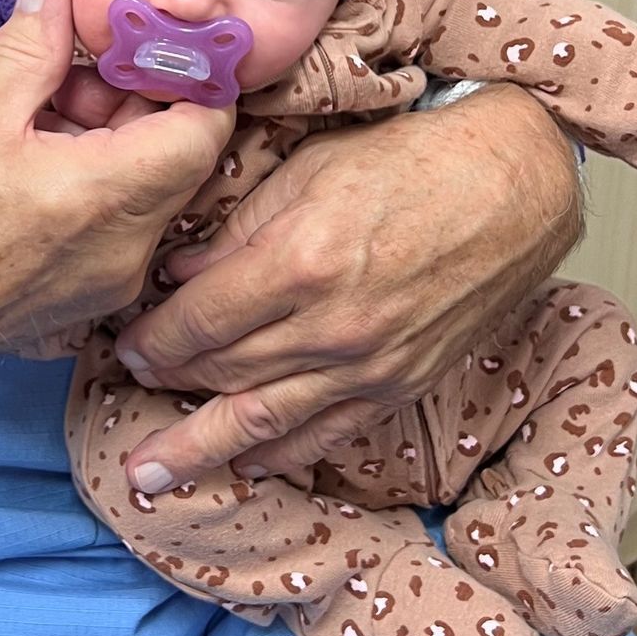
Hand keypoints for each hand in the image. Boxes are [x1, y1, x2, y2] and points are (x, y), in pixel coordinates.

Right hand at [0, 0, 232, 377]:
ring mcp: (114, 278)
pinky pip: (110, 221)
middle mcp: (127, 247)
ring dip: (91, 136)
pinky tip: (17, 159)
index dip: (187, 77)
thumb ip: (31, 42)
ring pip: (136, 184)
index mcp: (108, 196)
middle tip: (60, 79)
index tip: (147, 49)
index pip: (205, 125)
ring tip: (21, 116)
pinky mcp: (92, 295)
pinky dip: (77, 180)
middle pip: (167, 151)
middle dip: (119, 100)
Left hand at [112, 86, 581, 490]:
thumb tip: (180, 275)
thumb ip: (239, 229)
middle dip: (166, 384)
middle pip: (223, 372)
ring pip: (264, 420)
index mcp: (300, 262)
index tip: (125, 342)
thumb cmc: (414, 160)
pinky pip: (327, 434)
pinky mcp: (401, 385)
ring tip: (150, 475)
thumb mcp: (310, 169)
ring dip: (200, 449)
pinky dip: (281, 455)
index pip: (198, 321)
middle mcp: (332, 327)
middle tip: (123, 391)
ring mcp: (369, 365)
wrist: (513, 184)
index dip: (153, 337)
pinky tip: (245, 466)